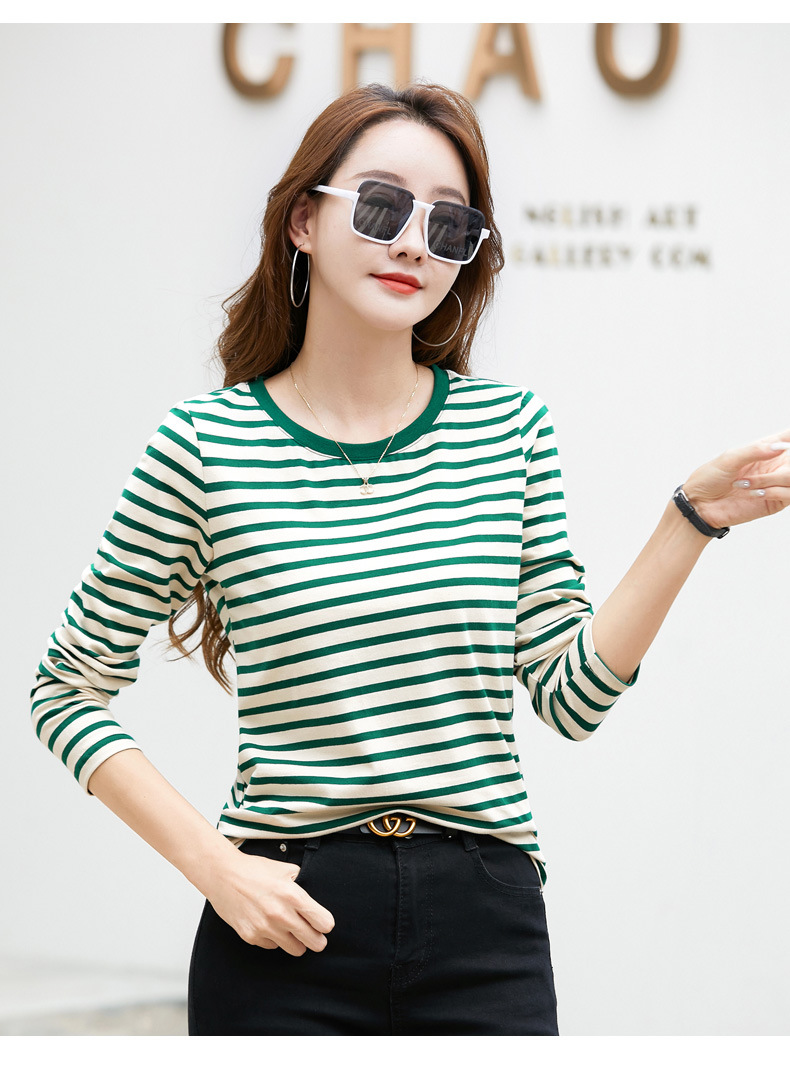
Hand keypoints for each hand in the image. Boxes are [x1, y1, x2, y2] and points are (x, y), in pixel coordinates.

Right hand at [206, 848, 334, 954]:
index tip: (323, 923)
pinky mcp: (250, 936)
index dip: (325, 923)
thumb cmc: (253, 869)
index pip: (323, 923)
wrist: (222, 875)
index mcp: (293, 896)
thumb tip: (313, 895)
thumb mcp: (284, 869)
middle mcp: (281, 915)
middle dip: (317, 939)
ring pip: (295, 949)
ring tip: (292, 931)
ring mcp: (265, 928)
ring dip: (297, 942)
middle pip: (314, 942)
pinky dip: (274, 939)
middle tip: (315, 935)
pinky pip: (272, 946)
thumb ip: (301, 882)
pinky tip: (269, 926)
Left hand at [682, 429, 789, 529]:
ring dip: (770, 479)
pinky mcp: (775, 502)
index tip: (784, 444)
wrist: (700, 504)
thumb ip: (755, 451)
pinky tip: (753, 493)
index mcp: (766, 449)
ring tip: (744, 484)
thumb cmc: (711, 478)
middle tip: (764, 468)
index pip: (788, 437)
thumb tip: (780, 447)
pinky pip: (789, 494)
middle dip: (785, 463)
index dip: (789, 437)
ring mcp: (776, 484)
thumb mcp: (729, 458)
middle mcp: (774, 465)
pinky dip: (773, 492)